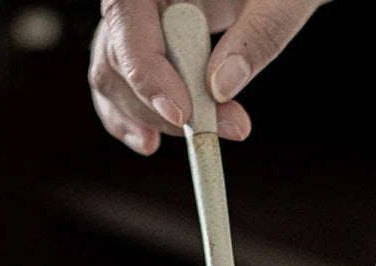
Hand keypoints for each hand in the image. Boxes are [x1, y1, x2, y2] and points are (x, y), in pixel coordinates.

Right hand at [89, 0, 324, 154]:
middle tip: (224, 128)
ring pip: (116, 72)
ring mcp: (143, 16)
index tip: (183, 114)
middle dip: (163, 103)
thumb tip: (221, 87)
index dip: (146, 69)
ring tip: (205, 138)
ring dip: (152, 116)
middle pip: (119, 52)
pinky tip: (150, 142)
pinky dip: (134, 114)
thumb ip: (259, 34)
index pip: (126, 13)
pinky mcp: (153, 39)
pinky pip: (124, 78)